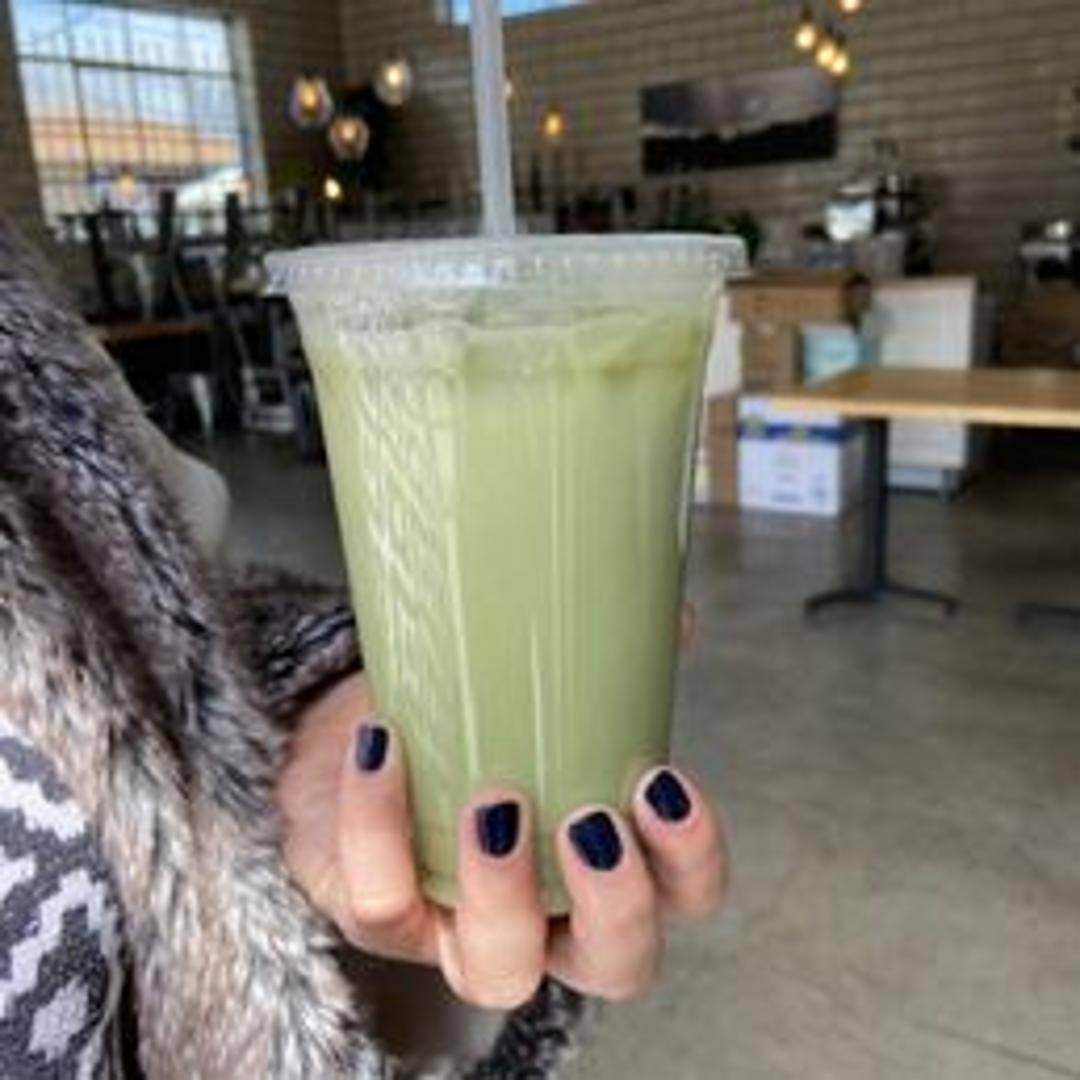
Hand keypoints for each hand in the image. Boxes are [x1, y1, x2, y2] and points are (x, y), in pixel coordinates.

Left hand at [277, 672, 728, 1008]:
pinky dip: (381, 822)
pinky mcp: (383, 921)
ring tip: (493, 800)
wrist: (365, 733)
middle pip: (618, 964)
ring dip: (503, 893)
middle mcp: (548, 920)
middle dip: (615, 904)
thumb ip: (610, 662)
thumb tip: (675, 617)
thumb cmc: (471, 722)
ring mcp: (463, 934)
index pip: (684, 894)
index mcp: (604, 865)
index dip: (691, 859)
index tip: (660, 783)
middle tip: (586, 822)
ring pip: (499, 974)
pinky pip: (382, 902)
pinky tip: (383, 744)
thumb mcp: (539, 691)